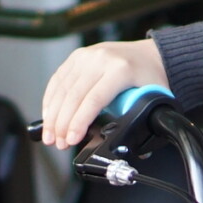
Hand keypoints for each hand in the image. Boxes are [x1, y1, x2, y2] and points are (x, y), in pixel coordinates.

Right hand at [40, 39, 168, 148]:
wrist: (149, 54)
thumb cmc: (150, 76)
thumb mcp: (153, 99)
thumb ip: (142, 121)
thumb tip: (135, 148)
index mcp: (120, 70)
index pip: (94, 100)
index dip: (79, 122)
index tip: (72, 139)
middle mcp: (100, 59)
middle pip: (74, 96)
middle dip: (62, 124)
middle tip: (58, 143)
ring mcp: (86, 56)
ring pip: (62, 89)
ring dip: (53, 115)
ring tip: (51, 136)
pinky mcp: (77, 56)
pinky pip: (58, 79)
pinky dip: (51, 99)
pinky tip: (49, 115)